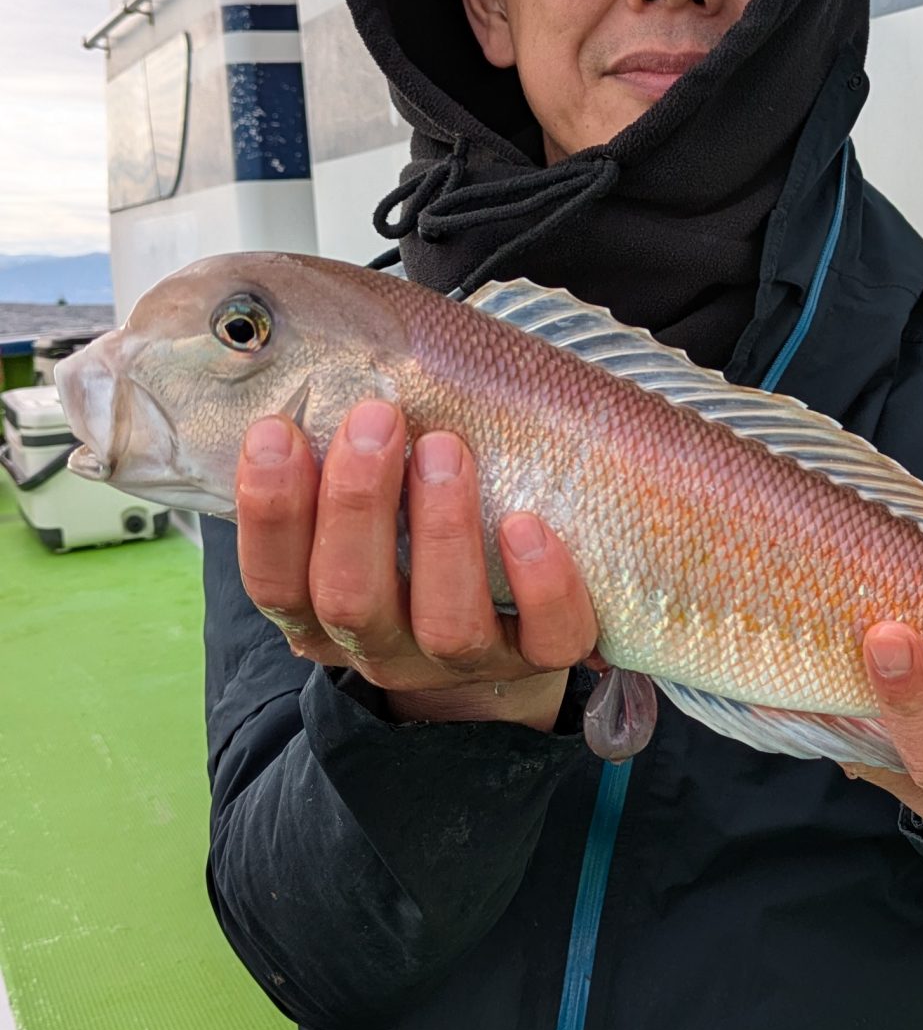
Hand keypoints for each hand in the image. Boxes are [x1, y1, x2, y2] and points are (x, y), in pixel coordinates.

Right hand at [235, 400, 596, 727]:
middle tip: (375, 418)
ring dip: (442, 532)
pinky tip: (527, 525)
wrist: (500, 619)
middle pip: (350, 601)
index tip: (276, 431)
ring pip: (446, 624)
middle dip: (357, 504)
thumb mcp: (360, 511)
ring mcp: (460, 663)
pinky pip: (547, 641)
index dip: (270, 514)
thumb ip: (337, 464)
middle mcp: (383, 648)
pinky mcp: (538, 658)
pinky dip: (542, 587)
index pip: (275, 583)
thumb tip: (321, 366)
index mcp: (320, 615)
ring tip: (446, 449)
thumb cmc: (410, 535)